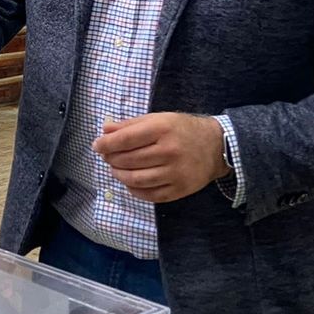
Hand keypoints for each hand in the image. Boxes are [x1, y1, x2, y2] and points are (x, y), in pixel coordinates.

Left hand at [92, 113, 227, 203]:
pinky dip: (134, 190)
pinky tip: (130, 182)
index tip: (97, 145)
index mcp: (163, 129)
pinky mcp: (180, 189)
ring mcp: (175, 173)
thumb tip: (104, 130)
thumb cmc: (183, 129)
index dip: (106, 144)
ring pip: (137, 180)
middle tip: (107, 157)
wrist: (216, 146)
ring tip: (116, 169)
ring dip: (120, 175)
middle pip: (129, 160)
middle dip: (112, 159)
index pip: (126, 139)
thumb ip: (130, 125)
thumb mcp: (158, 119)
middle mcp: (169, 151)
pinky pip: (150, 195)